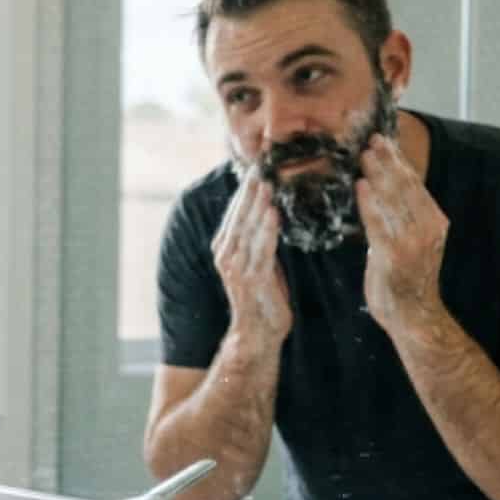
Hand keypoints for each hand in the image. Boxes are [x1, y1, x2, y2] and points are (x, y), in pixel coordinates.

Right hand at [212, 169, 292, 350]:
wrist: (258, 332)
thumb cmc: (262, 297)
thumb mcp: (259, 263)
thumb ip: (260, 241)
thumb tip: (271, 213)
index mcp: (225, 249)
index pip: (234, 214)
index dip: (244, 191)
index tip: (255, 169)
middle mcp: (226, 255)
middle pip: (238, 217)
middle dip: (249, 192)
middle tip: (259, 167)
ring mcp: (236, 267)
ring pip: (248, 229)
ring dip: (258, 205)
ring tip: (267, 183)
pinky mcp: (251, 278)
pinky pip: (262, 248)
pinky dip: (268, 229)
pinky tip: (274, 212)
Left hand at [357, 134, 449, 335]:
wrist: (413, 316)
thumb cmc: (404, 278)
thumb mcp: (407, 240)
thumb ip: (399, 217)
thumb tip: (380, 189)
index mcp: (434, 221)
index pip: (414, 184)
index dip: (398, 160)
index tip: (383, 140)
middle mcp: (428, 227)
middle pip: (406, 186)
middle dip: (388, 160)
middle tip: (371, 138)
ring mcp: (413, 241)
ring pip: (395, 200)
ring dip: (379, 174)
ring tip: (364, 154)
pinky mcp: (395, 255)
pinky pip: (380, 223)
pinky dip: (370, 203)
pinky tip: (360, 185)